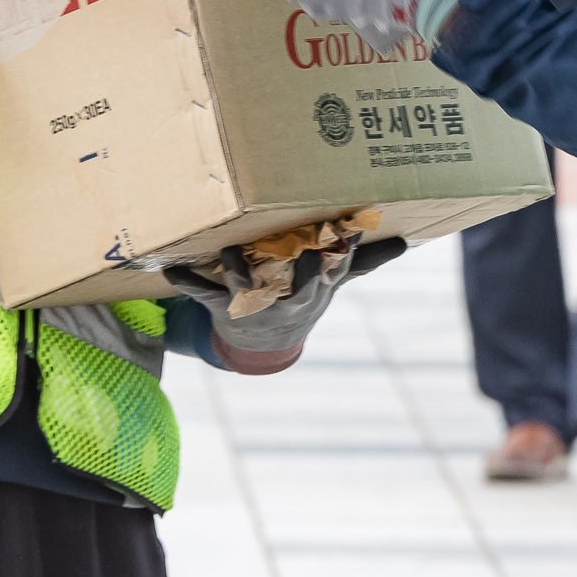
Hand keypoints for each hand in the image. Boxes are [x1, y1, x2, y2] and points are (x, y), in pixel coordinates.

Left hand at [163, 237, 405, 352]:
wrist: (264, 342)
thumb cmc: (301, 297)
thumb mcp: (332, 281)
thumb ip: (363, 259)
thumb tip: (407, 242)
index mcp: (315, 288)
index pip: (334, 270)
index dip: (341, 255)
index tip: (348, 234)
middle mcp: (287, 298)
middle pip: (298, 287)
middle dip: (301, 271)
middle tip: (304, 249)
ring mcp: (254, 304)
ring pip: (249, 289)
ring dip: (238, 271)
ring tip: (230, 249)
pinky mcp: (222, 305)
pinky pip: (203, 293)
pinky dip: (187, 280)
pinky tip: (169, 267)